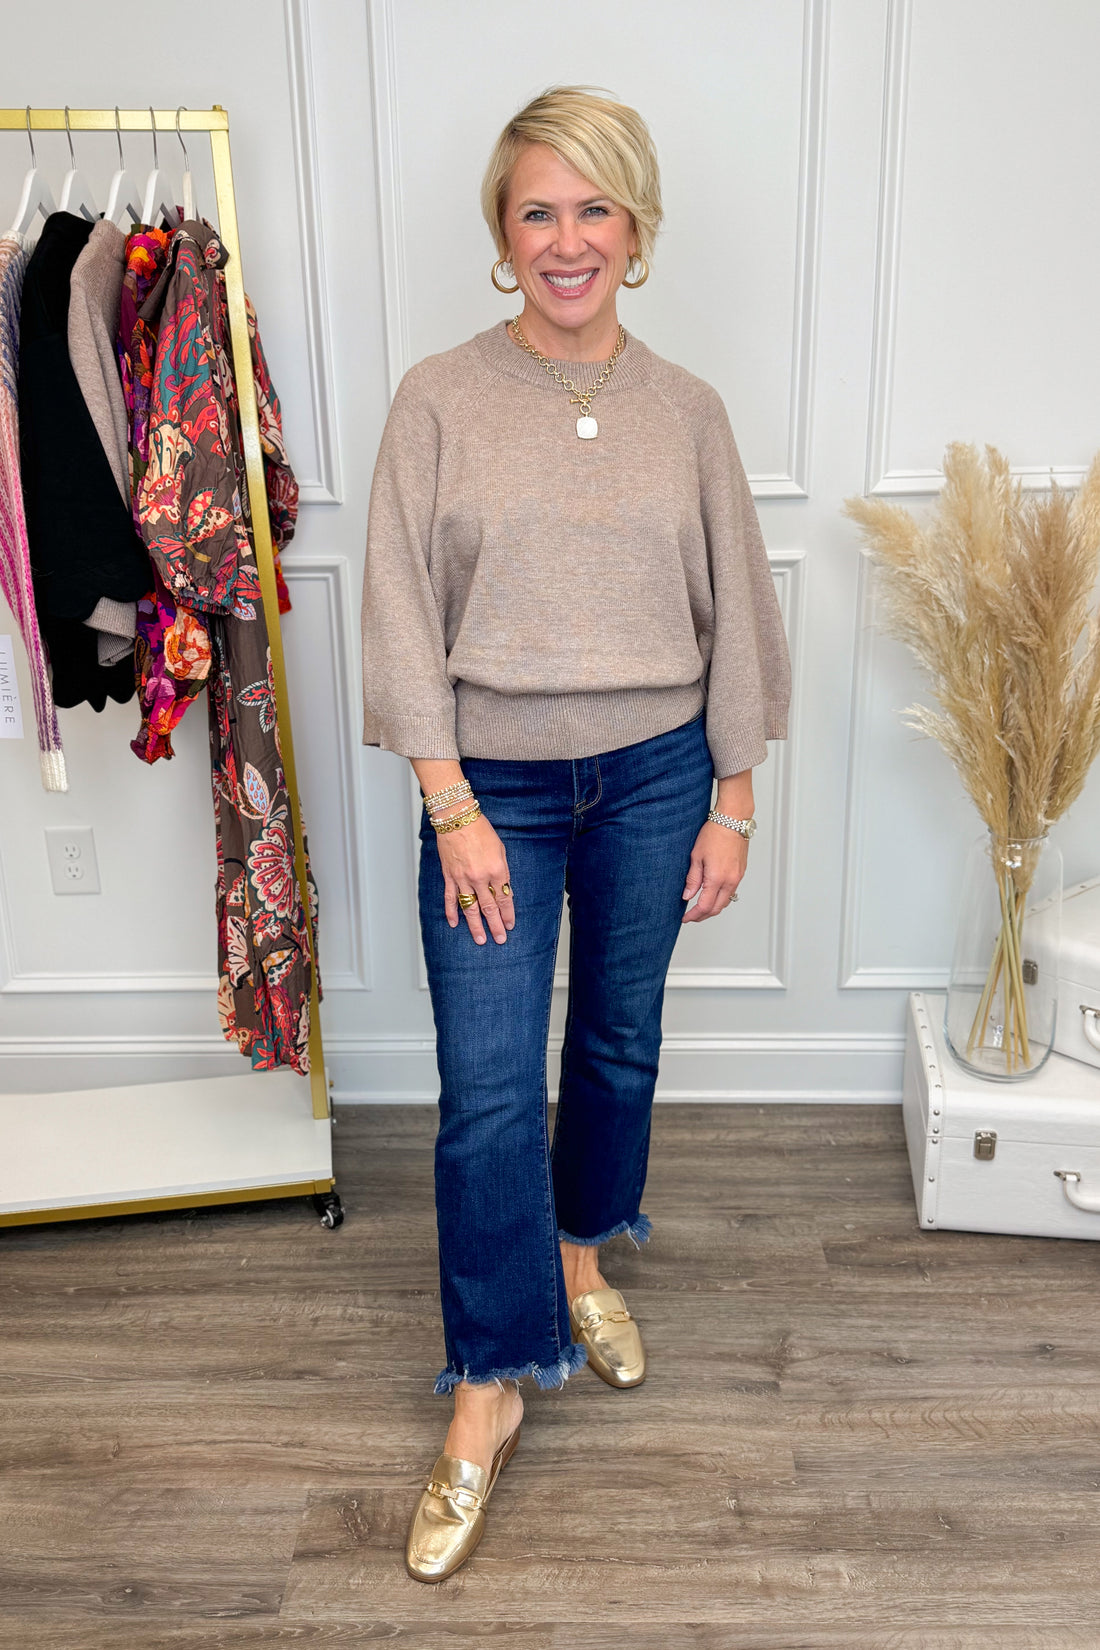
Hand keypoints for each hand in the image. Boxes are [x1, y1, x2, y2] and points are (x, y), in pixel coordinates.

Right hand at [435, 814, 514, 944]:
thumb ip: (502, 871)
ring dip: (476, 926)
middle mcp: (480, 878)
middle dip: (496, 925)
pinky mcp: (449, 876)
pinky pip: (451, 898)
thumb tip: (503, 889)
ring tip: (481, 940)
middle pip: (489, 907)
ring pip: (470, 908)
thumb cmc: (480, 830)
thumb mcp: (500, 849)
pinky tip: (454, 924)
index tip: (510, 925)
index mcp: (497, 870)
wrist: (457, 819)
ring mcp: (463, 879)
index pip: (504, 898)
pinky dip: (451, 912)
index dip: (508, 914)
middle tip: (500, 939)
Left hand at [681, 820, 746, 922]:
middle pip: (717, 909)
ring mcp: (737, 877)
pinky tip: (712, 894)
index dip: (694, 915)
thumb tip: (687, 896)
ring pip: (725, 902)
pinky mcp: (741, 872)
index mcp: (717, 878)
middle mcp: (730, 881)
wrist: (733, 820)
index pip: (705, 906)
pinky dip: (721, 898)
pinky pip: (731, 892)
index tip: (685, 918)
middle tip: (691, 916)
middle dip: (703, 916)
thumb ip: (693, 879)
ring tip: (700, 906)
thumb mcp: (696, 856)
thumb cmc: (714, 833)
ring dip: (713, 908)